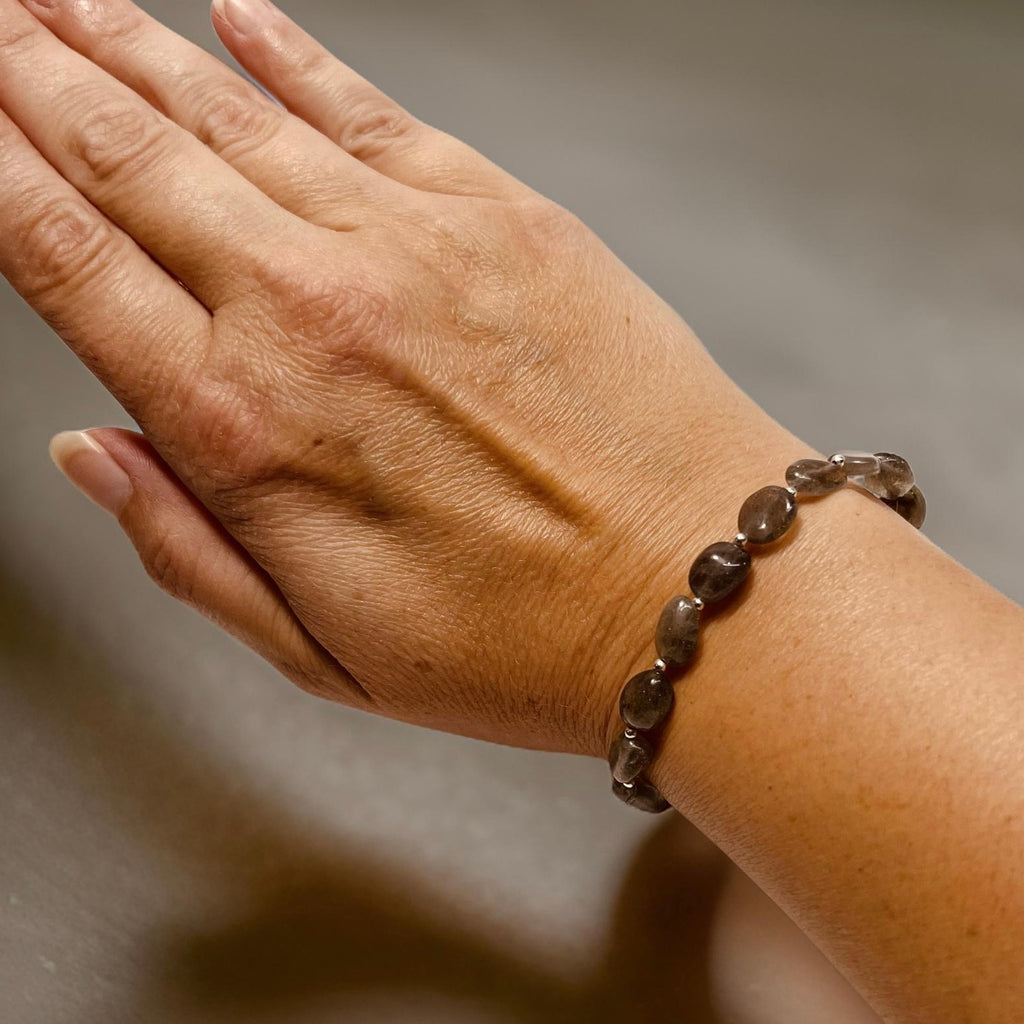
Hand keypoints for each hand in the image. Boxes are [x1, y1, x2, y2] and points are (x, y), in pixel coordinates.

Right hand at [0, 0, 792, 755]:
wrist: (696, 587)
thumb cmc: (521, 639)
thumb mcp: (319, 651)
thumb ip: (184, 547)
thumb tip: (92, 452)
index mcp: (243, 428)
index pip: (65, 260)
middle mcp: (311, 312)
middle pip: (127, 157)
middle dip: (34, 75)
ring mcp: (410, 245)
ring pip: (228, 112)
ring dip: (129, 42)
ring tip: (63, 0)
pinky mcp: (502, 214)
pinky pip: (366, 106)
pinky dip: (289, 51)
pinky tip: (237, 14)